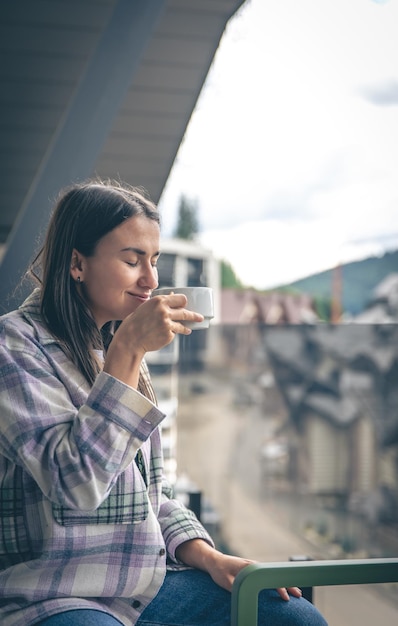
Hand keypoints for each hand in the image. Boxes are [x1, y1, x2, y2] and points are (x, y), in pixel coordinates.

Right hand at [103, 294, 203, 387]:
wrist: (131, 338)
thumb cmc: (137, 321)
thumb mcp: (147, 307)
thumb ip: (160, 302)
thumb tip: (173, 295)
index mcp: (159, 301)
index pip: (181, 298)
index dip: (184, 302)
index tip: (187, 304)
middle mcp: (164, 311)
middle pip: (185, 312)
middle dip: (195, 316)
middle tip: (200, 318)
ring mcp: (167, 324)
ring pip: (182, 325)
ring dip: (187, 327)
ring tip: (189, 329)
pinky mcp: (168, 335)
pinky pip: (174, 333)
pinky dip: (172, 334)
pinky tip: (166, 335)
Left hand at [175, 541, 301, 600]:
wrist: (214, 561)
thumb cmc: (220, 571)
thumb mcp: (226, 582)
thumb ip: (237, 590)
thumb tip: (246, 597)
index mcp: (251, 568)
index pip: (269, 578)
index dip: (279, 588)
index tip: (286, 598)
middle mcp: (255, 566)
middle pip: (275, 575)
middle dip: (288, 584)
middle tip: (299, 595)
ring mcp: (255, 567)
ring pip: (273, 575)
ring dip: (284, 582)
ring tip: (295, 592)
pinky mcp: (253, 570)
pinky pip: (268, 575)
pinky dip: (277, 580)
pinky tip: (281, 587)